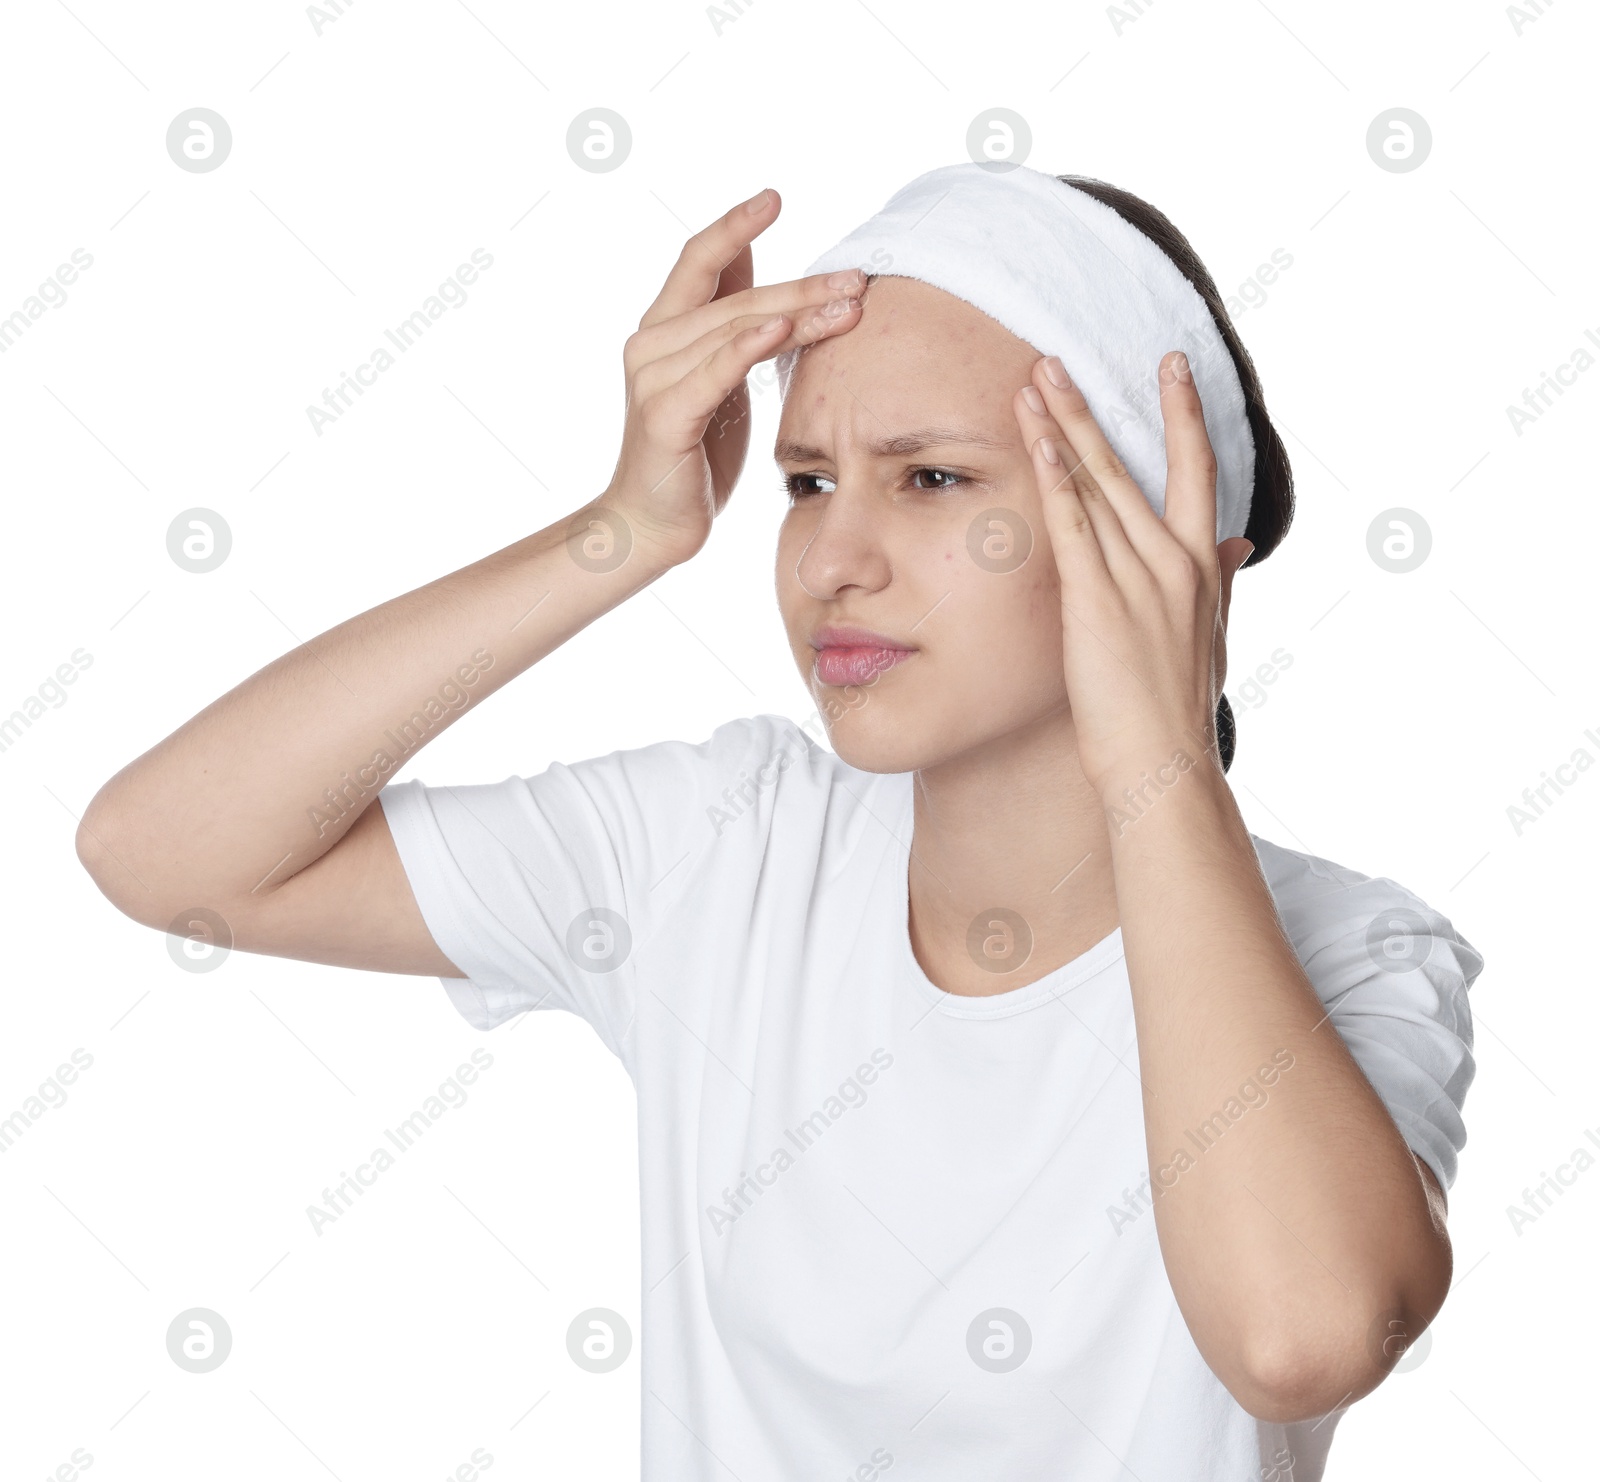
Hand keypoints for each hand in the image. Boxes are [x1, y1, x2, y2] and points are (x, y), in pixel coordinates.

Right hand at [603, 187, 866, 565]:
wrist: (650, 525)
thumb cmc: (694, 455)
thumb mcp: (720, 381)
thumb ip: (732, 327)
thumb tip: (763, 273)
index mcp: (664, 329)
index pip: (700, 260)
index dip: (735, 225)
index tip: (775, 198)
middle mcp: (651, 343)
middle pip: (735, 296)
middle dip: (803, 285)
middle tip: (857, 277)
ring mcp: (653, 378)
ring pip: (733, 328)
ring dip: (796, 313)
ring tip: (848, 307)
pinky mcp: (665, 416)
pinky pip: (713, 372)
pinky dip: (747, 347)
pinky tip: (782, 329)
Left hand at [1013, 351, 1253, 799]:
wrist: (1165, 765)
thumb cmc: (1179, 712)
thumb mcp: (1212, 637)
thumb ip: (1222, 582)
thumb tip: (1238, 543)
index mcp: (1203, 567)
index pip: (1198, 472)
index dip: (1184, 415)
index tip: (1171, 367)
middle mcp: (1175, 561)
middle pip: (1136, 462)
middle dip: (1097, 405)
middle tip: (1061, 355)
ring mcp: (1138, 577)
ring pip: (1097, 483)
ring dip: (1061, 427)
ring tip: (1033, 379)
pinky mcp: (1098, 600)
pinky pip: (1072, 523)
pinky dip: (1052, 476)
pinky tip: (1033, 439)